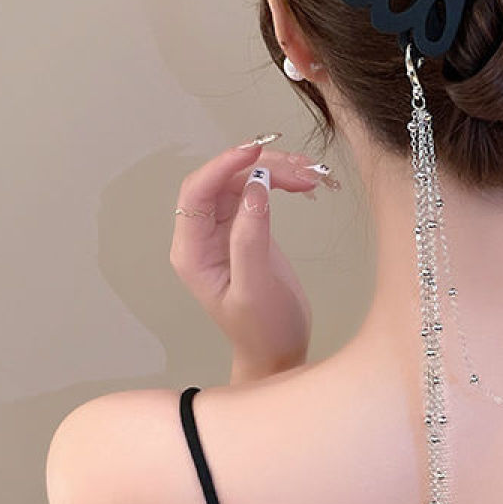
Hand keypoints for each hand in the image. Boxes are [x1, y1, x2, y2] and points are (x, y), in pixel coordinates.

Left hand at [169, 138, 337, 380]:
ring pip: (242, 181)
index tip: (256, 150)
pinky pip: (257, 192)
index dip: (222, 165)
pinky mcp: (246, 229)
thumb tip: (255, 187)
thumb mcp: (256, 287)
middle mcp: (202, 237)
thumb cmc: (264, 330)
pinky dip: (280, 182)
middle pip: (222, 181)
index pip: (196, 192)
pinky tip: (303, 183)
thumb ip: (251, 237)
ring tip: (310, 174)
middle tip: (301, 168)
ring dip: (275, 170)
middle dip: (259, 165)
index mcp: (192, 252)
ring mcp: (224, 231)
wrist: (279, 352)